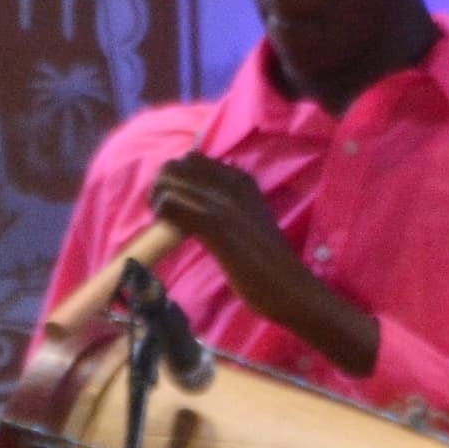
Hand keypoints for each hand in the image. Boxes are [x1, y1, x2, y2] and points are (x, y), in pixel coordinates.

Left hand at [141, 153, 372, 369]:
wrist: (290, 287)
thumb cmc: (269, 265)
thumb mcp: (249, 224)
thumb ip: (229, 211)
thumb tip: (197, 211)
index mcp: (241, 180)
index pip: (192, 160)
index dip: (175, 181)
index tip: (175, 207)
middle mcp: (231, 181)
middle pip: (175, 165)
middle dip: (161, 187)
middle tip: (165, 217)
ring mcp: (222, 200)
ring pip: (169, 179)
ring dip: (158, 201)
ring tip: (165, 226)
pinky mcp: (214, 223)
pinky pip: (170, 203)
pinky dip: (163, 215)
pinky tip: (171, 234)